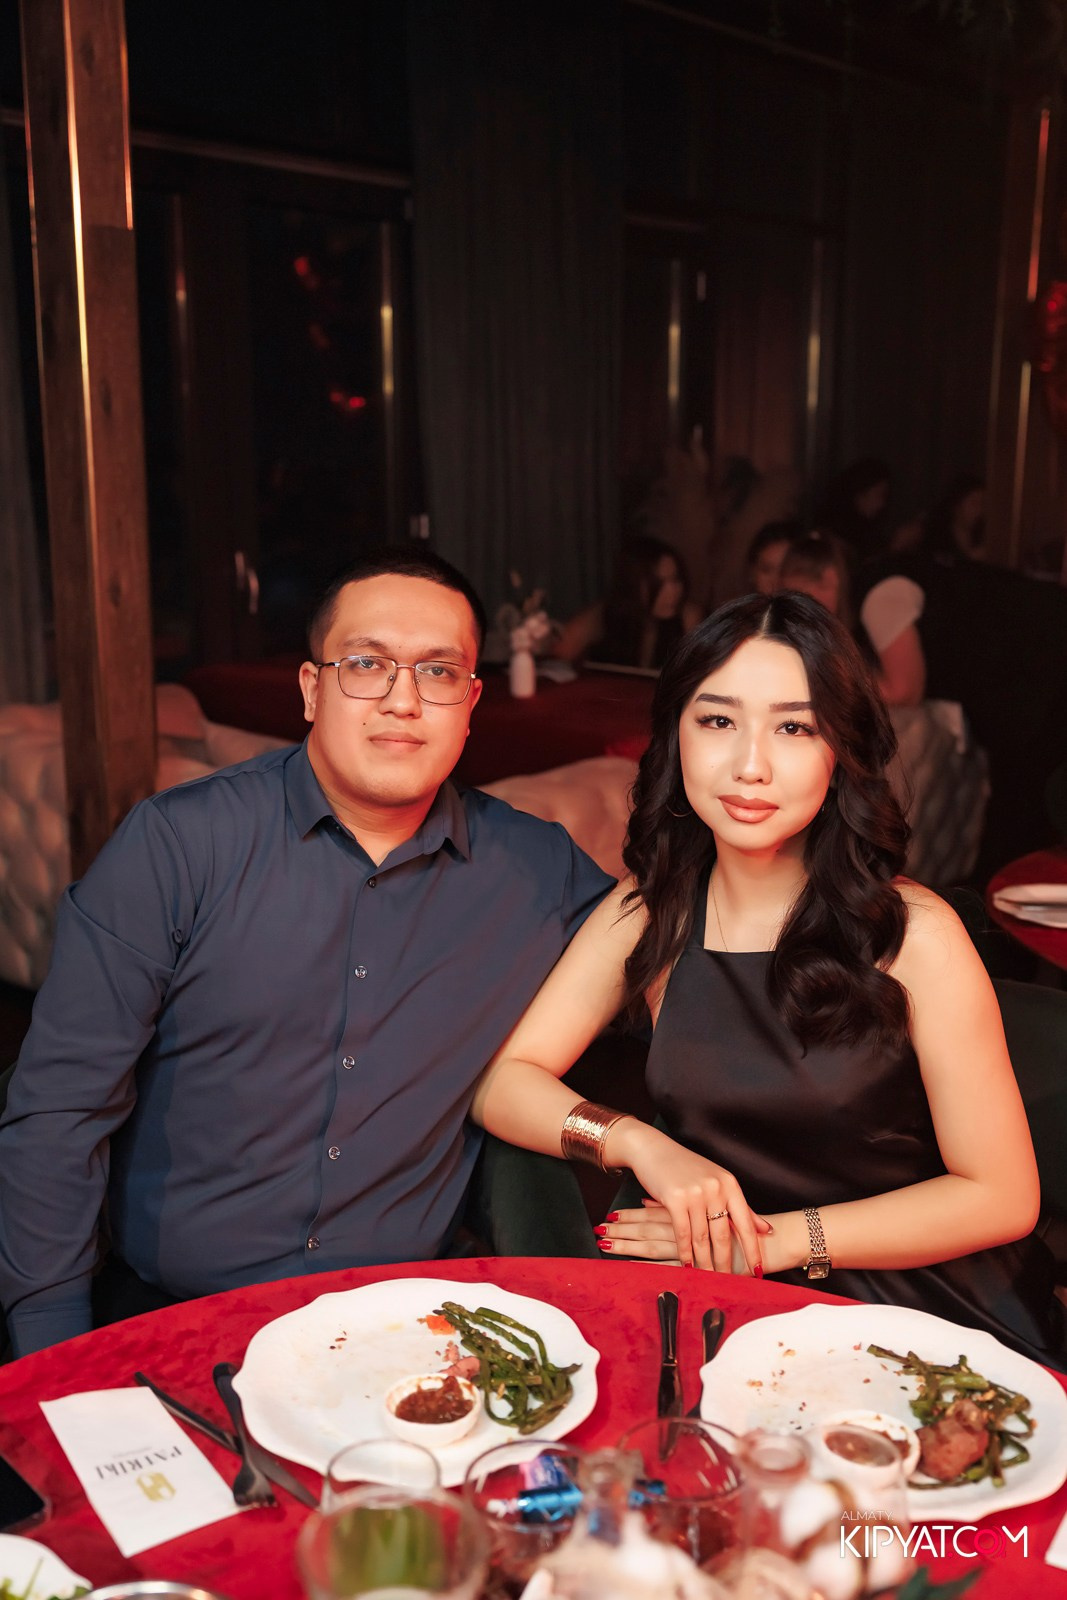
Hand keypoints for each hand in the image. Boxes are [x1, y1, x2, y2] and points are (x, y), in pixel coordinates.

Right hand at [608, 1123, 765, 1272]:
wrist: (653, 1150)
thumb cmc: (686, 1167)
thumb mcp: (718, 1182)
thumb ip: (742, 1208)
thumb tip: (767, 1229)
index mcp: (729, 1185)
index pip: (746, 1224)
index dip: (753, 1250)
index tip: (758, 1271)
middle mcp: (715, 1188)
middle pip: (724, 1235)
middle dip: (727, 1262)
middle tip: (730, 1283)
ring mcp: (695, 1194)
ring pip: (702, 1237)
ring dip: (705, 1262)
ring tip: (709, 1279)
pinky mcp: (674, 1199)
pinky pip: (682, 1233)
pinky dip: (685, 1253)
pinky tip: (688, 1265)